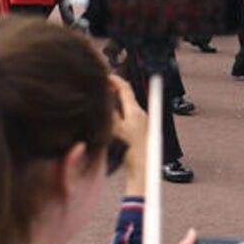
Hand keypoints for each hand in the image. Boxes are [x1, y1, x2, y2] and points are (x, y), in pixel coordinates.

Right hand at [108, 76, 147, 195]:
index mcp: (135, 110)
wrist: (143, 166)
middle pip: (126, 97)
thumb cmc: (131, 149)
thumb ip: (109, 113)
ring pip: (126, 107)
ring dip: (116, 104)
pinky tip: (111, 123)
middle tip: (101, 89)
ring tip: (103, 105)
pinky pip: (128, 118)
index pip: (125, 88)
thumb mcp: (114, 128)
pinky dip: (119, 115)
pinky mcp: (141, 131)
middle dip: (114, 91)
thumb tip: (103, 100)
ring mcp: (142, 122)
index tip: (106, 76)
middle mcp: (141, 114)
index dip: (115, 80)